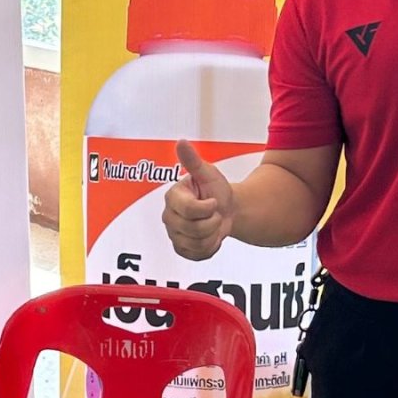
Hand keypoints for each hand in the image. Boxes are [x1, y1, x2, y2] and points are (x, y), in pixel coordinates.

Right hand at [161, 139, 234, 261]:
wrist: (228, 209)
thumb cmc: (216, 190)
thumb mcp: (207, 173)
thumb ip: (193, 161)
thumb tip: (181, 142)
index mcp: (173, 197)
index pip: (190, 210)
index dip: (208, 208)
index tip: (213, 201)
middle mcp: (169, 217)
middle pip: (194, 229)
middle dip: (213, 221)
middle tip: (214, 212)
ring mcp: (174, 235)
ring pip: (197, 244)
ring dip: (213, 234)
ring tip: (212, 223)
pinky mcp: (181, 249)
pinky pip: (198, 255)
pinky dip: (211, 247)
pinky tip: (211, 235)